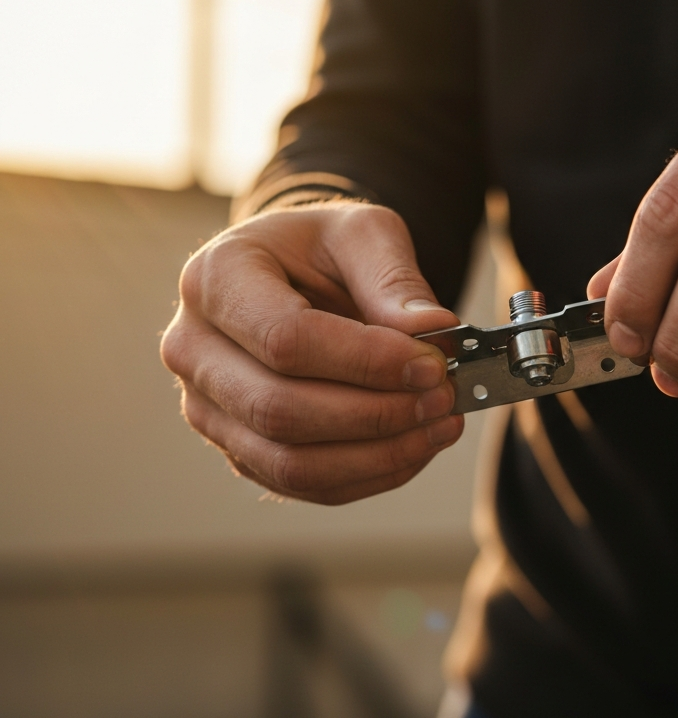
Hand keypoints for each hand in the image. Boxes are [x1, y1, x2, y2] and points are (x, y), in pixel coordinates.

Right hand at [160, 201, 463, 503]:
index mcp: (215, 280)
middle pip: (280, 410)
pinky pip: (303, 484)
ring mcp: (208, 408)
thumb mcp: (362, 234)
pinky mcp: (239, 448)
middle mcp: (193, 349)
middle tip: (444, 396)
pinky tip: (416, 447)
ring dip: (378, 455)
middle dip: (376, 413)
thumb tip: (436, 330)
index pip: (285, 340)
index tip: (431, 363)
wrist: (292, 274)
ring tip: (440, 425)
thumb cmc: (322, 250)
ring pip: (289, 462)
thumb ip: (394, 280)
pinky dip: (369, 474)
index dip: (366, 361)